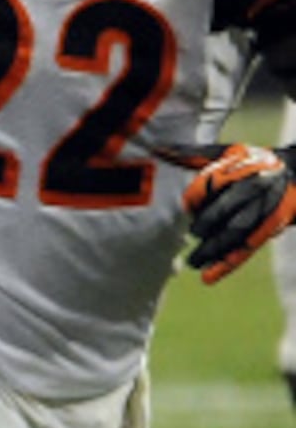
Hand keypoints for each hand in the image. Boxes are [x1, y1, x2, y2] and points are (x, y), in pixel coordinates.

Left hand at [161, 141, 295, 282]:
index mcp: (244, 166)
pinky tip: (208, 278)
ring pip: (236, 232)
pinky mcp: (268, 229)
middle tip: (191, 234)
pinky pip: (246, 248)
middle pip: (227, 208)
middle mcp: (256, 187)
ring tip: (193, 263)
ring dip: (213, 250)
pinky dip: (227, 264)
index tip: (187, 205)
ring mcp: (264, 210)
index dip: (197, 195)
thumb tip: (159, 149)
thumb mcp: (228, 153)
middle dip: (206, 223)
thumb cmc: (252, 163)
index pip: (215, 182)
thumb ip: (195, 155)